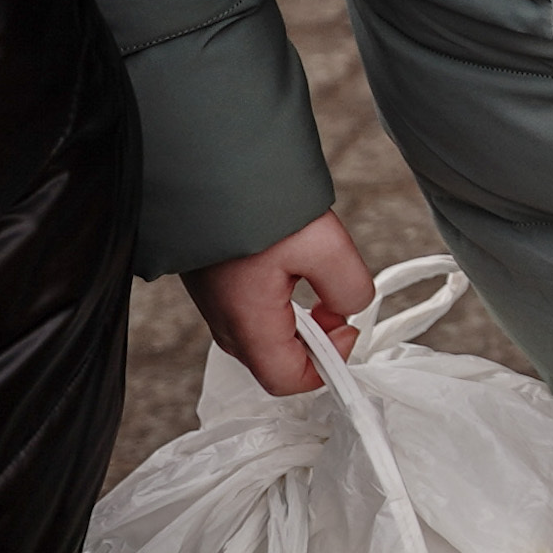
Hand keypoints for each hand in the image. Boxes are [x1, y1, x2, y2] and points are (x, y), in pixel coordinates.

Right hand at [184, 213, 378, 397]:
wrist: (203, 170)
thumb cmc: (253, 204)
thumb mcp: (324, 244)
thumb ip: (349, 287)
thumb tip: (350, 309)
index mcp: (248, 324)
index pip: (287, 381)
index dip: (328, 364)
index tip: (346, 326)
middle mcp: (226, 325)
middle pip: (279, 363)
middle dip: (317, 340)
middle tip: (334, 299)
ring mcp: (217, 308)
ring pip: (269, 338)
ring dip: (302, 319)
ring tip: (316, 277)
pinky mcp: (217, 289)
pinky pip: (255, 315)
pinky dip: (284, 303)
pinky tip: (295, 267)